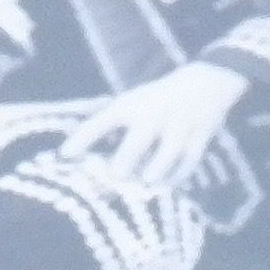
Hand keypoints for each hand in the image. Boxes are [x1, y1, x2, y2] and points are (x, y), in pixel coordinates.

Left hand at [52, 60, 249, 192]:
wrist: (205, 84)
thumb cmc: (155, 102)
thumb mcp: (131, 103)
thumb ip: (105, 127)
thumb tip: (70, 157)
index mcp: (130, 106)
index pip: (102, 122)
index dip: (83, 138)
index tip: (64, 155)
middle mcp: (153, 115)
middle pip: (138, 140)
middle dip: (126, 159)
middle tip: (115, 176)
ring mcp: (178, 127)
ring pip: (168, 151)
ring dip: (157, 168)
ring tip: (147, 183)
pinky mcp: (199, 138)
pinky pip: (188, 161)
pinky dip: (178, 175)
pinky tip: (166, 185)